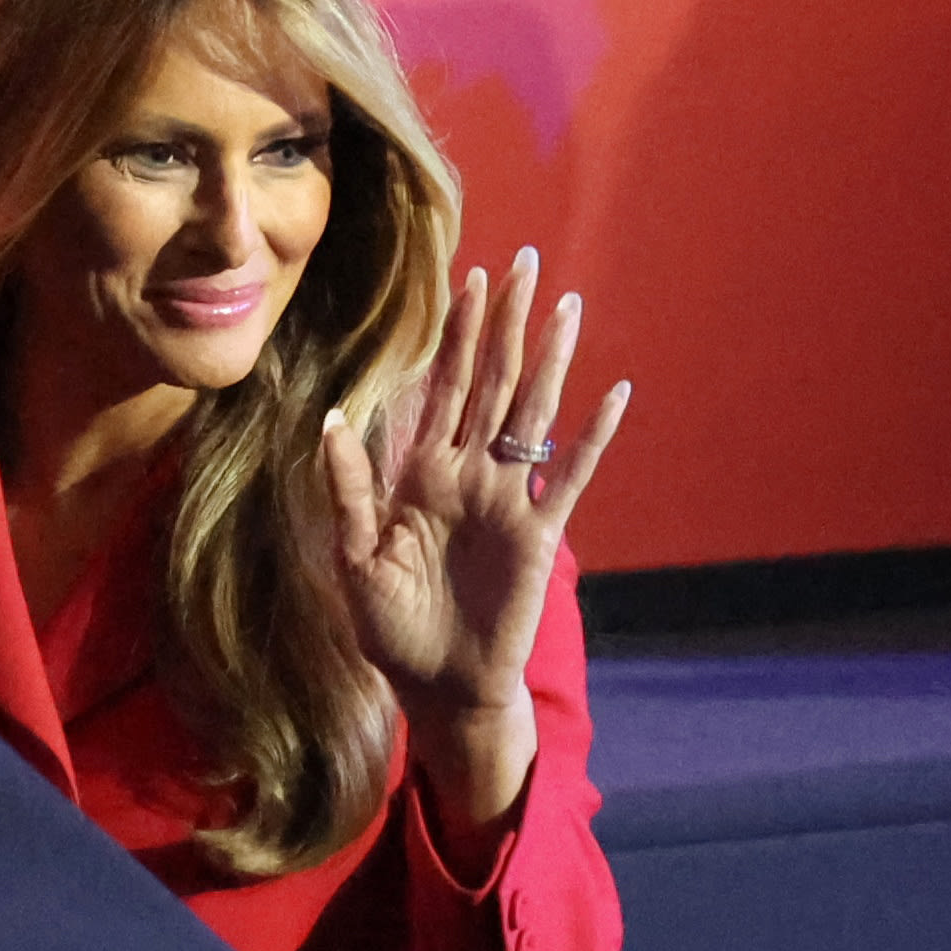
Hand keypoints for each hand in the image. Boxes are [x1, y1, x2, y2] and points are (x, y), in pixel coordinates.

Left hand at [320, 246, 628, 852]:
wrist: (439, 689)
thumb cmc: (392, 630)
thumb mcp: (355, 557)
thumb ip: (350, 487)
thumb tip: (337, 416)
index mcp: (422, 473)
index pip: (442, 387)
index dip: (456, 334)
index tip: (469, 278)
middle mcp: (469, 474)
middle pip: (491, 382)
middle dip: (506, 323)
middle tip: (525, 261)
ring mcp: (507, 500)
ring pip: (530, 414)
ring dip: (548, 360)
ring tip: (566, 307)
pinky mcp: (538, 534)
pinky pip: (569, 476)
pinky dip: (591, 436)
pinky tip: (613, 395)